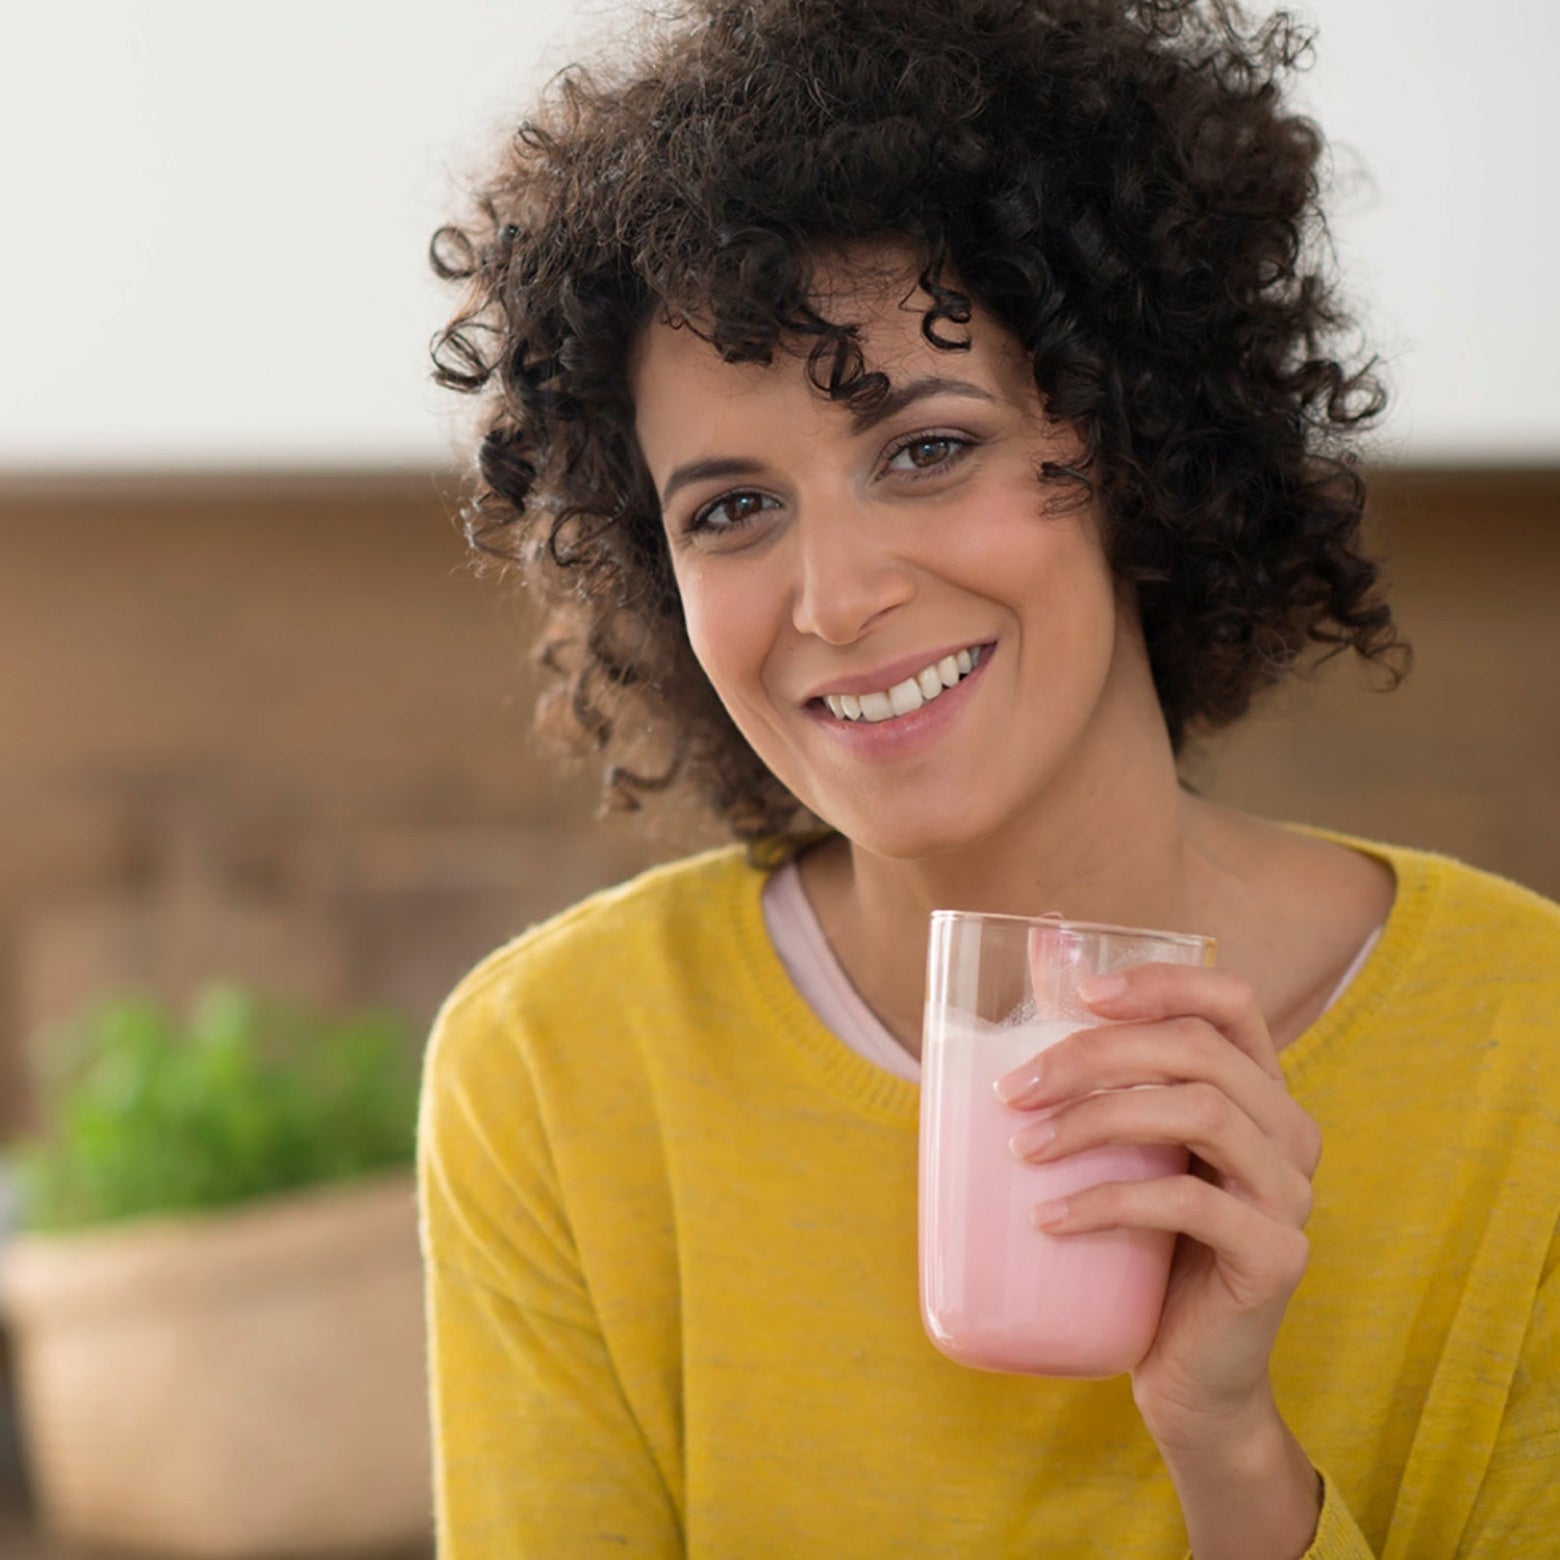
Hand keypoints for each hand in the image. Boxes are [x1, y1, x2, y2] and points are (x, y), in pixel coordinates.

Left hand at [996, 963, 1322, 1452]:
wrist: (1192, 1378)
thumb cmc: (1146, 1252)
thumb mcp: (1130, 1158)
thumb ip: (1106, 1089)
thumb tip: (1021, 994)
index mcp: (1259, 1094)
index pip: (1233, 1002)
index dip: (1163, 983)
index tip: (1082, 994)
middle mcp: (1289, 1132)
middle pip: (1199, 1053)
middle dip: (1095, 1055)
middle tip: (1013, 1089)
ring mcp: (1291, 1194)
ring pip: (1200, 1113)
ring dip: (1097, 1119)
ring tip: (1023, 1149)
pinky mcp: (1274, 1255)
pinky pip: (1187, 1203)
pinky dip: (1107, 1201)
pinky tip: (1048, 1219)